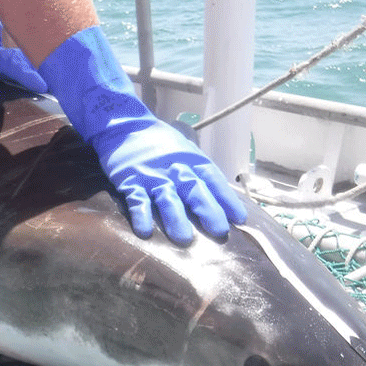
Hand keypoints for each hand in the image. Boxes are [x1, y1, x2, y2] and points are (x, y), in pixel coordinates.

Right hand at [95, 117, 246, 243]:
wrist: (125, 126)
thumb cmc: (161, 144)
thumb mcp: (186, 151)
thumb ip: (200, 174)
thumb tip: (222, 203)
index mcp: (192, 160)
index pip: (214, 180)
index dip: (227, 199)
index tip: (240, 219)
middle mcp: (175, 169)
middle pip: (194, 190)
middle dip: (208, 210)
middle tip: (219, 232)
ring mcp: (152, 176)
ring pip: (167, 198)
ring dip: (176, 218)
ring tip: (184, 239)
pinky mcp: (130, 181)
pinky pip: (137, 200)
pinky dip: (141, 215)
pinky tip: (145, 232)